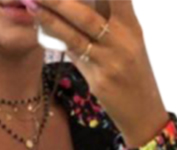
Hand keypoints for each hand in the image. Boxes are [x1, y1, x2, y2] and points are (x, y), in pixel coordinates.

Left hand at [27, 0, 170, 146]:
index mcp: (132, 25)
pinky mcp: (101, 79)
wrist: (144, 112)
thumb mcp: (127, 43)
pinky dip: (56, 39)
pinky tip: (41, 28)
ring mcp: (111, 60)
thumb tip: (73, 8)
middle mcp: (123, 39)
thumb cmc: (132, 75)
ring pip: (76, 33)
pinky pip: (73, 54)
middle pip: (86, 11)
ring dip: (51, 16)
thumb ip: (106, 22)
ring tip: (32, 3)